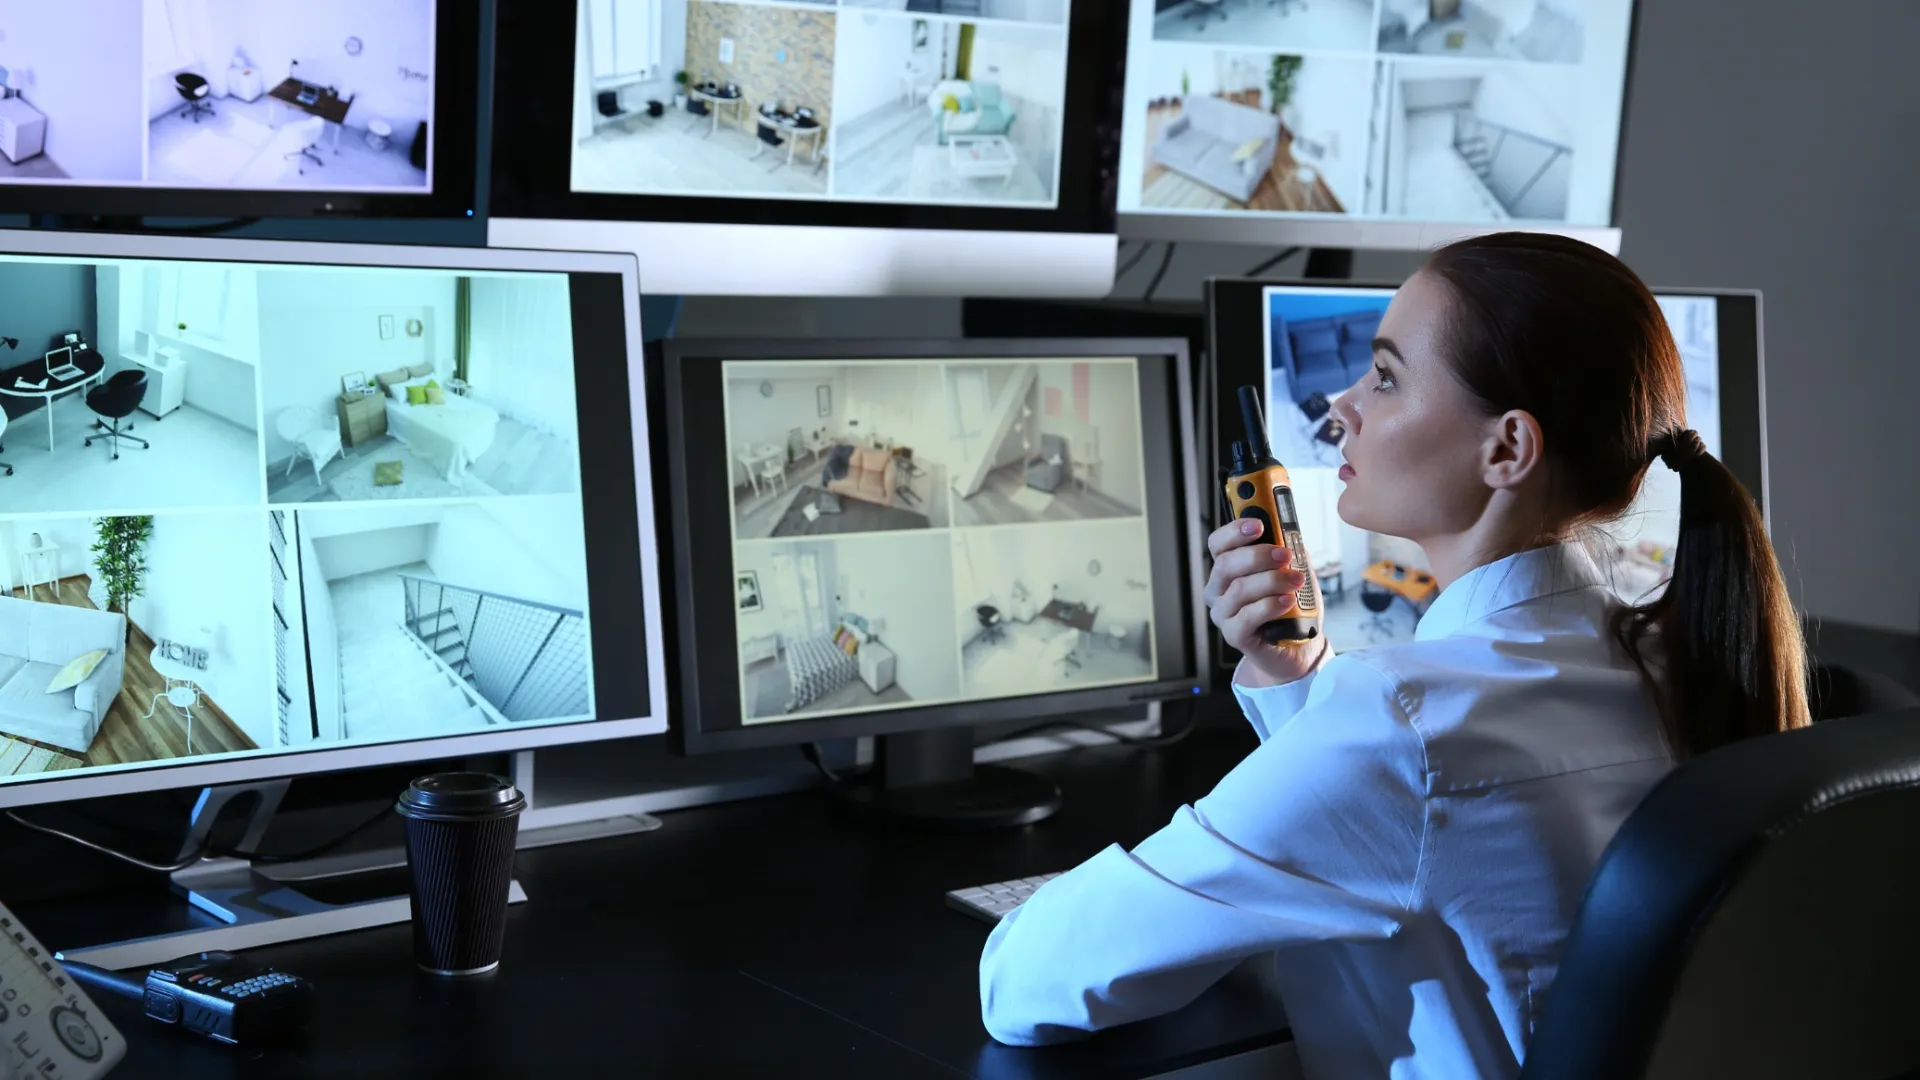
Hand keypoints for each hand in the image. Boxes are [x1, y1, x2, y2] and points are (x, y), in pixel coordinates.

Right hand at [1204, 518, 1327, 686]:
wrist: (1300, 644)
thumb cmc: (1292, 605)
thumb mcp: (1293, 569)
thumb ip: (1288, 549)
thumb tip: (1288, 531)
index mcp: (1227, 569)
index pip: (1218, 544)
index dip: (1234, 531)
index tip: (1258, 524)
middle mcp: (1218, 590)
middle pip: (1226, 565)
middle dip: (1258, 556)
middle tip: (1285, 555)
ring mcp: (1223, 614)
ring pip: (1239, 590)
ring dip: (1272, 581)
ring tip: (1296, 581)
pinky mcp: (1234, 635)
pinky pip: (1247, 617)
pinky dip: (1270, 606)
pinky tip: (1287, 601)